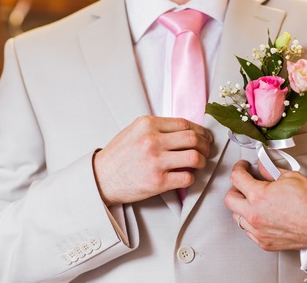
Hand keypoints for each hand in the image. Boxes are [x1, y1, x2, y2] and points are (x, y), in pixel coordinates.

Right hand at [94, 116, 212, 205]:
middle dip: (205, 145)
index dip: (200, 131)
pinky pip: (187, 177)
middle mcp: (152, 140)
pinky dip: (191, 177)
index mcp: (147, 124)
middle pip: (193, 138)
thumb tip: (185, 131)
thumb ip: (157, 128)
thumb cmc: (118, 156)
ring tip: (199, 164)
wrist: (101, 178)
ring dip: (202, 161)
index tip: (205, 137)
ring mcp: (155, 161)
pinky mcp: (157, 181)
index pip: (185, 124)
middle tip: (206, 150)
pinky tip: (186, 176)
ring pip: (194, 157)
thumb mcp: (134, 131)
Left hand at [224, 160, 306, 250]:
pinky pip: (249, 231)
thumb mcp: (289, 177)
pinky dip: (251, 223)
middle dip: (235, 189)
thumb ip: (270, 171)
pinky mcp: (264, 243)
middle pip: (230, 199)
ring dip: (242, 207)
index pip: (236, 178)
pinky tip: (260, 216)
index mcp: (258, 196)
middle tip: (243, 184)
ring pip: (237, 217)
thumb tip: (262, 167)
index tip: (242, 167)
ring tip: (253, 201)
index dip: (238, 168)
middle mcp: (254, 215)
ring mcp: (258, 231)